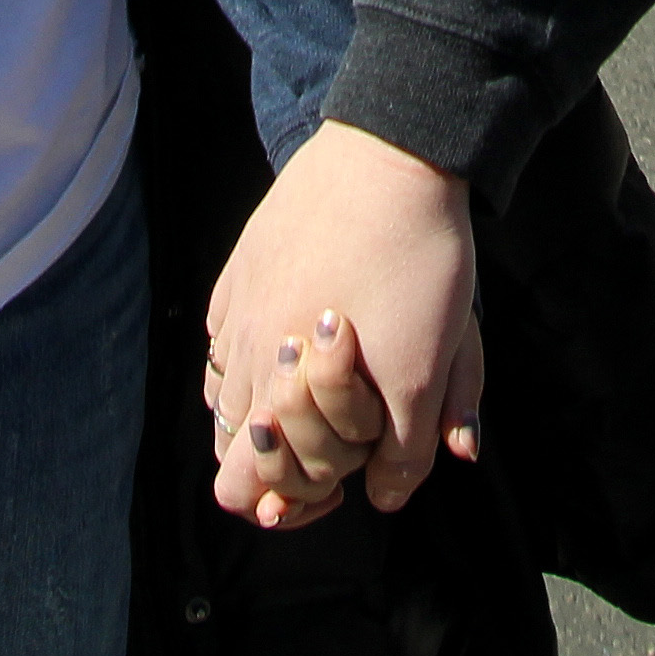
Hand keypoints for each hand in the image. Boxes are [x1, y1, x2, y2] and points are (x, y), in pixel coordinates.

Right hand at [206, 122, 481, 527]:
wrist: (395, 155)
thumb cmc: (418, 266)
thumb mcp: (431, 367)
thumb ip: (406, 448)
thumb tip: (388, 496)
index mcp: (287, 393)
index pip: (245, 489)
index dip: (295, 501)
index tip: (342, 482)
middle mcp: (247, 356)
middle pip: (230, 445)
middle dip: (280, 456)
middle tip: (335, 437)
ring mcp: (238, 308)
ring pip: (225, 390)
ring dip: (265, 404)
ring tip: (314, 391)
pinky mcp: (241, 266)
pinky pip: (223, 334)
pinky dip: (249, 353)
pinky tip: (290, 338)